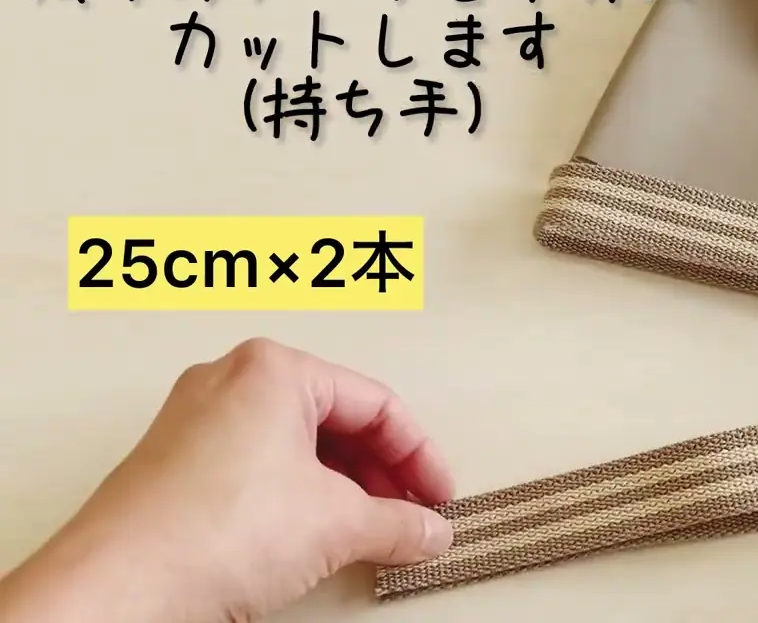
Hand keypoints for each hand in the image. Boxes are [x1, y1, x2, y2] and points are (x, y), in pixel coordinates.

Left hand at [0, 337, 453, 622]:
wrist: (120, 589)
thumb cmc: (206, 531)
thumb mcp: (337, 524)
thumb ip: (398, 522)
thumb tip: (425, 530)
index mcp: (274, 368)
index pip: (375, 403)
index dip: (420, 454)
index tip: (438, 494)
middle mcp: (230, 382)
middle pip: (336, 421)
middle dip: (382, 474)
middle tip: (411, 514)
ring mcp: (198, 423)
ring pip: (298, 446)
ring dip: (344, 489)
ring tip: (370, 532)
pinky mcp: (178, 466)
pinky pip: (261, 469)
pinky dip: (301, 498)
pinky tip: (317, 536)